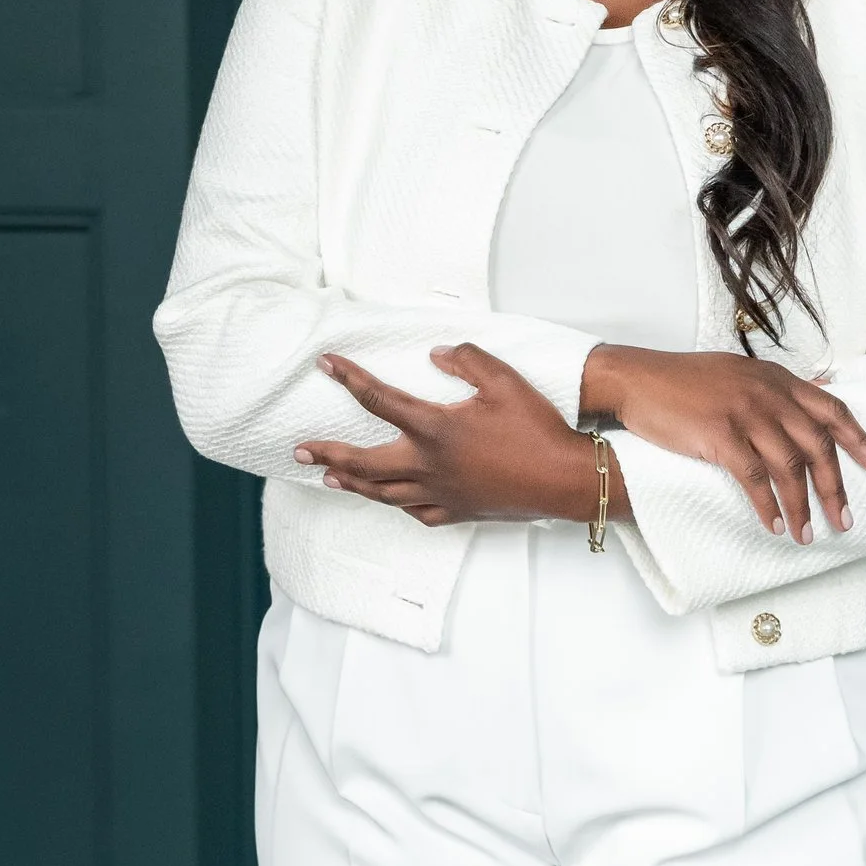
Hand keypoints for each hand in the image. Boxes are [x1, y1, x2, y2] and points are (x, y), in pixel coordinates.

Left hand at [295, 346, 607, 528]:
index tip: (326, 365)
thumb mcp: (504, 380)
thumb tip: (437, 354)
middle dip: (328, 454)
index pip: (378, 400)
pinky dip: (396, 503)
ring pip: (383, 492)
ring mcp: (441, 493)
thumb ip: (466, 359)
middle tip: (299, 452)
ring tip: (329, 477)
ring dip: (351, 483)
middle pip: (364, 462)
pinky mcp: (458, 511)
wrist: (565, 480)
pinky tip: (391, 499)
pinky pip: (416, 511)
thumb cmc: (537, 430)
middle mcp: (428, 465)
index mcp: (435, 428)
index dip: (349, 378)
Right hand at [581, 344, 865, 541]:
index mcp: (777, 379)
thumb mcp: (742, 371)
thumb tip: (822, 385)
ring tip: (807, 534)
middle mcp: (768, 393)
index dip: (860, 439)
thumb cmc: (686, 380)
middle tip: (846, 520)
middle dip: (835, 488)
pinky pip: (753, 478)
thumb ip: (780, 384)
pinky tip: (773, 525)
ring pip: (789, 467)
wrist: (637, 377)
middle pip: (817, 446)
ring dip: (802, 506)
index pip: (832, 409)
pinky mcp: (719, 434)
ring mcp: (745, 413)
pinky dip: (767, 505)